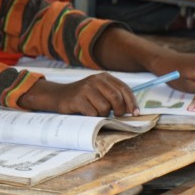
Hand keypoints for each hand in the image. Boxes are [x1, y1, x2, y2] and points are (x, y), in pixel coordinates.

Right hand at [17, 74, 138, 116]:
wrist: (59, 95)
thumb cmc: (84, 97)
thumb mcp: (100, 91)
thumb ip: (114, 96)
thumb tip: (132, 110)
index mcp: (104, 77)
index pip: (124, 89)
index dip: (132, 102)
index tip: (135, 113)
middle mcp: (95, 80)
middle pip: (116, 98)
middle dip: (119, 110)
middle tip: (116, 115)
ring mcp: (85, 88)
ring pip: (105, 107)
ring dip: (103, 114)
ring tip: (96, 111)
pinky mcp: (77, 98)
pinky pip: (93, 113)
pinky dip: (93, 117)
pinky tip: (86, 112)